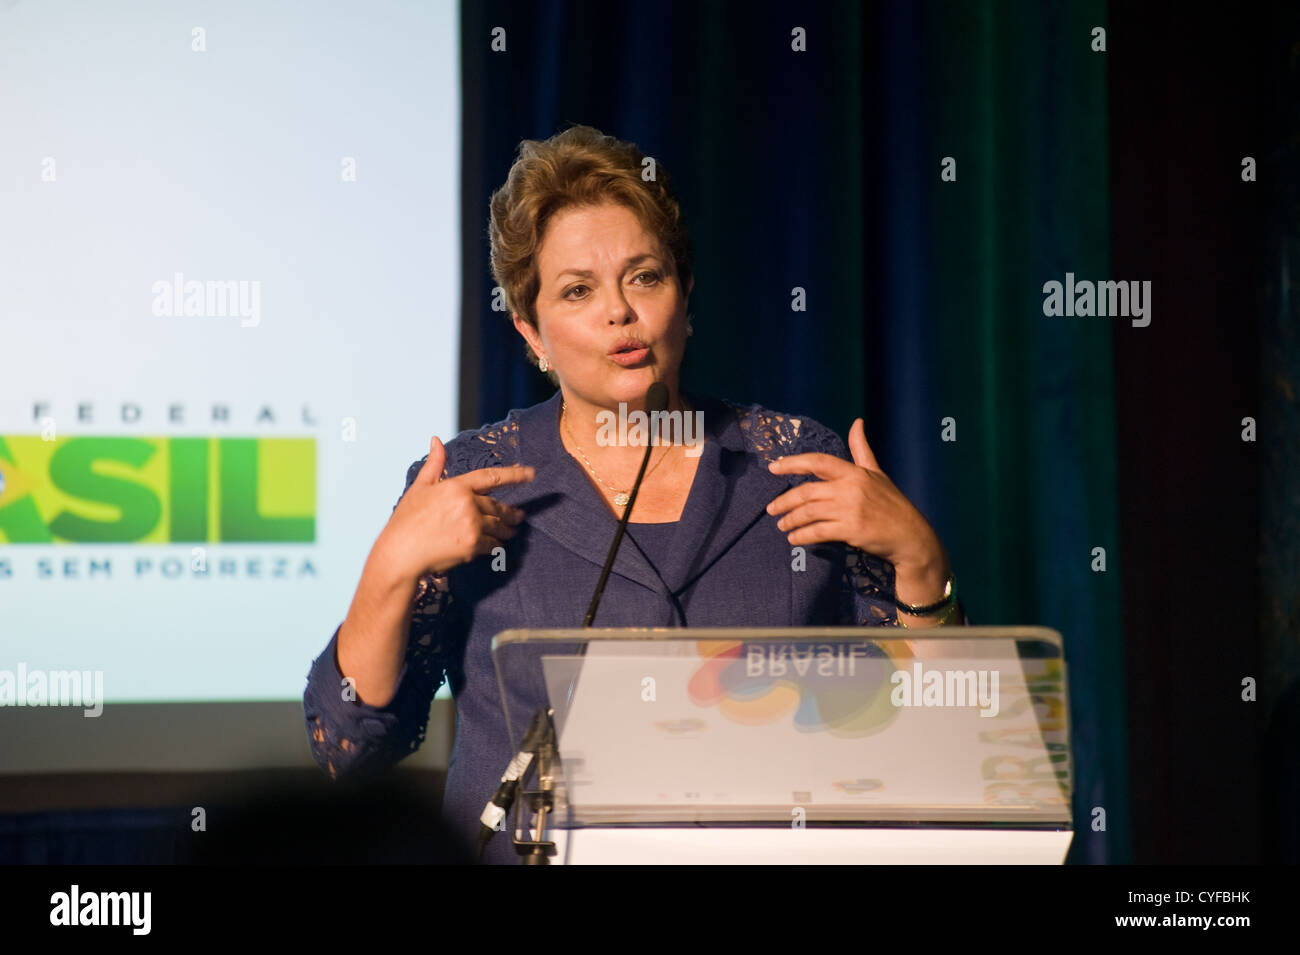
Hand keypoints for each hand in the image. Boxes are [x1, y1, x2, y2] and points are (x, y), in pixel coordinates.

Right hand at [378, 435, 534, 580]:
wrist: (400, 553)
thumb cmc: (407, 520)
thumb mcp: (420, 487)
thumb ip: (434, 464)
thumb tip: (436, 439)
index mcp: (456, 486)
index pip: (492, 477)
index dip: (515, 475)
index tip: (531, 474)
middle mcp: (467, 503)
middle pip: (498, 506)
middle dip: (511, 512)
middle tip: (519, 516)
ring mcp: (472, 525)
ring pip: (499, 526)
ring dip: (507, 530)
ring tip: (511, 531)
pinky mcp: (473, 545)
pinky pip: (493, 544)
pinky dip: (495, 545)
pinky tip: (495, 546)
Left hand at [765, 418, 943, 572]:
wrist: (911, 536)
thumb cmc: (891, 503)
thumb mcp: (877, 472)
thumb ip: (861, 449)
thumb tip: (857, 422)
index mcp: (854, 473)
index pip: (818, 462)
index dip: (792, 463)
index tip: (772, 467)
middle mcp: (851, 488)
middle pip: (806, 491)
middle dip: (785, 501)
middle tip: (771, 508)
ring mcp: (851, 509)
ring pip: (809, 513)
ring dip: (791, 520)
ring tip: (782, 526)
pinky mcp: (851, 530)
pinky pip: (818, 532)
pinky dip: (802, 536)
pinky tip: (794, 539)